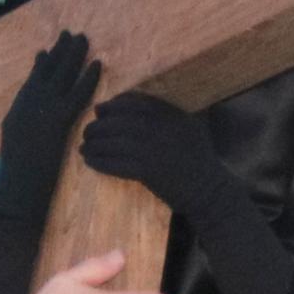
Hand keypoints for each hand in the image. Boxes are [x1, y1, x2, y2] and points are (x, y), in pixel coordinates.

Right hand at [1, 32, 99, 187]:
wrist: (17, 187)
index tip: (50, 48)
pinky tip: (97, 64)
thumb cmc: (17, 174)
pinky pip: (78, 93)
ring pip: (61, 75)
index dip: (44, 63)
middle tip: (70, 33)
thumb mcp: (17, 142)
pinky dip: (88, 77)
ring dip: (73, 55)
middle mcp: (28, 102)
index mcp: (18, 107)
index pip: (33, 79)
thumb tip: (30, 113)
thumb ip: (24, 123)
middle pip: (47, 70)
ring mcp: (42, 109)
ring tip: (83, 38)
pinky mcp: (58, 119)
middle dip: (60, 51)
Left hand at [75, 90, 224, 209]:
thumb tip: (134, 102)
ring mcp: (154, 150)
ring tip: (84, 147)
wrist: (209, 191)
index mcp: (172, 115)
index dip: (114, 105)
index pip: (136, 103)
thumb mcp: (191, 126)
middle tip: (87, 131)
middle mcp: (162, 129)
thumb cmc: (199, 160)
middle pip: (120, 121)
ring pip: (115, 142)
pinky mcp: (148, 171)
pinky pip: (116, 164)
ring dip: (95, 144)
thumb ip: (170, 111)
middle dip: (99, 125)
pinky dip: (100, 162)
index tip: (100, 110)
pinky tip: (90, 162)